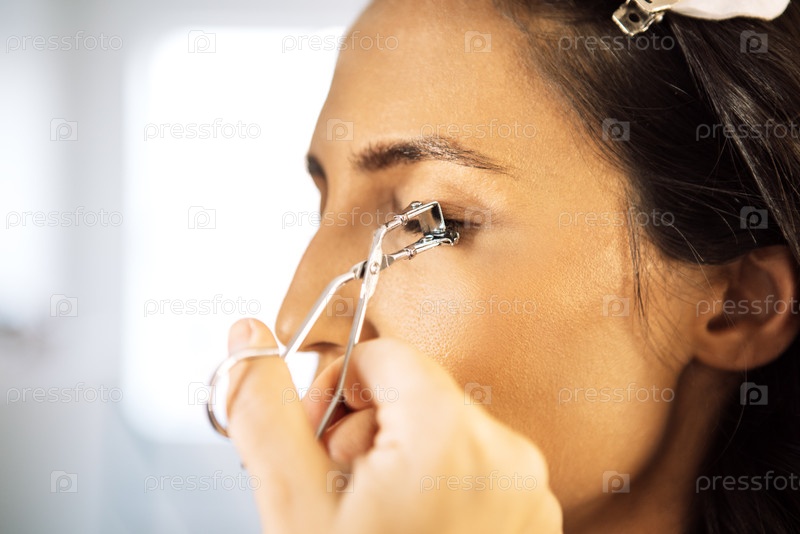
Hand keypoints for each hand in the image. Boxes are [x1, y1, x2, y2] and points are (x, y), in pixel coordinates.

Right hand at [225, 318, 562, 533]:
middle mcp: (508, 453)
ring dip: (397, 459)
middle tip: (341, 494)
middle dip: (364, 430)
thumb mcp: (293, 505)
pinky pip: (475, 468)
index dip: (337, 393)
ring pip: (442, 430)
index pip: (383, 357)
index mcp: (452, 436)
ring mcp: (529, 491)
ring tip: (374, 521)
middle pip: (414, 392)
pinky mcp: (533, 519)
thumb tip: (245, 337)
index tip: (320, 442)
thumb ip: (265, 408)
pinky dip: (436, 485)